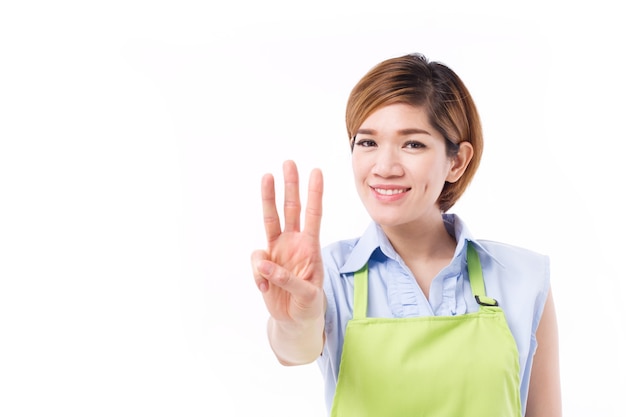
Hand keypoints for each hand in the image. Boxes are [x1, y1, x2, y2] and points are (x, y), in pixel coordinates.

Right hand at [251, 160, 324, 325]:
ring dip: (268, 199)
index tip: (316, 172)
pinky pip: (256, 261)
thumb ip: (288, 280)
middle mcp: (293, 243)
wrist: (295, 320)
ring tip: (266, 178)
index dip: (315, 194)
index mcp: (310, 247)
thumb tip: (264, 265)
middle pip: (291, 208)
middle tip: (289, 163)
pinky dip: (258, 274)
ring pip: (270, 220)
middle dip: (290, 185)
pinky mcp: (263, 264)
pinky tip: (265, 288)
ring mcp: (277, 251)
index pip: (314, 215)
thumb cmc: (309, 304)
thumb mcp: (308, 295)